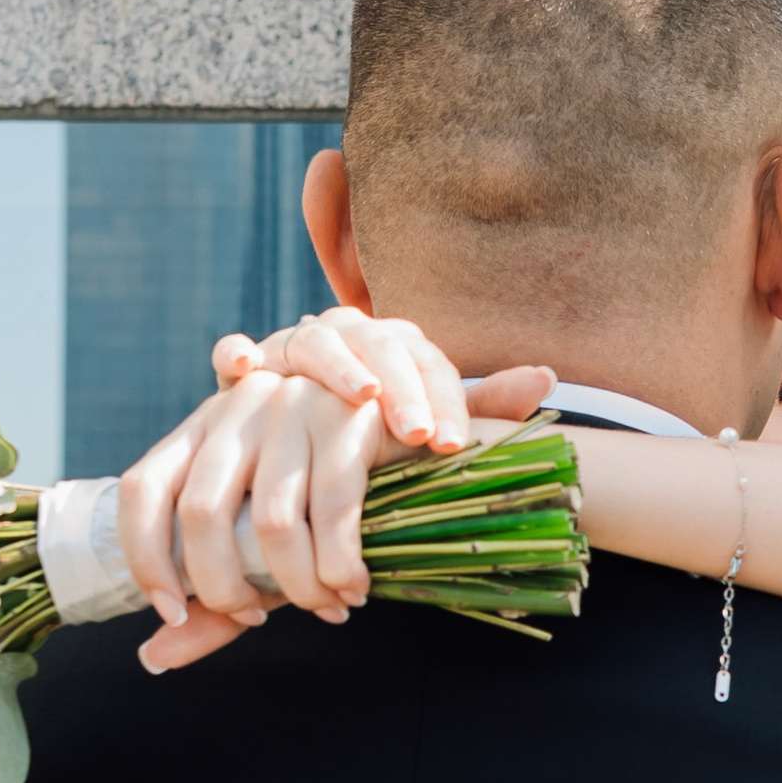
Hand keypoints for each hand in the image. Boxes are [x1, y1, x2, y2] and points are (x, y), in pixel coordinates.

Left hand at [116, 371, 403, 676]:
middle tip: (255, 617)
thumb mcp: (262, 547)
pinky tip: (351, 588)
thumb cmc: (323, 502)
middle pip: (201, 513)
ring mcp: (291, 408)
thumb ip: (212, 601)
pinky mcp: (347, 418)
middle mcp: (236, 410)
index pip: (142, 490)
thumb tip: (154, 658)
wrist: (414, 433)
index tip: (173, 614)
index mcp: (200, 432)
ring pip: (273, 522)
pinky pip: (334, 512)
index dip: (146, 559)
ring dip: (298, 587)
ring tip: (324, 607)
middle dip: (224, 589)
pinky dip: (339, 567)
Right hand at [211, 310, 555, 451]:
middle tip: (416, 433)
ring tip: (359, 398)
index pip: (427, 363)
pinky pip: (235, 353)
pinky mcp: (247, 368)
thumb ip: (483, 406)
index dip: (442, 399)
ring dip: (338, 366)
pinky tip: (241, 369)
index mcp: (399, 350)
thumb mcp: (427, 427)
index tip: (451, 444)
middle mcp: (350, 338)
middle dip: (400, 388)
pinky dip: (234, 355)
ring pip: (315, 341)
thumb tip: (546, 378)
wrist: (301, 438)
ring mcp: (295, 348)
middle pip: (378, 345)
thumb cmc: (376, 437)